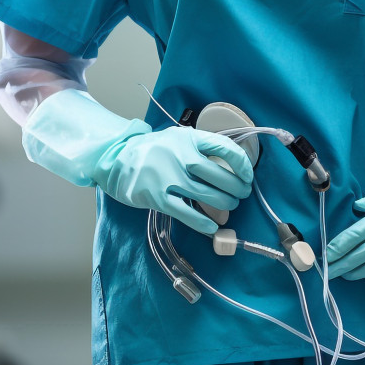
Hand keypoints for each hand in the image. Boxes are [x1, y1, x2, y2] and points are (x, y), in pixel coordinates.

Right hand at [95, 125, 253, 233]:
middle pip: (220, 175)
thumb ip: (199, 148)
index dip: (242, 163)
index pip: (225, 148)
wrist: (116, 157)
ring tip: (230, 207)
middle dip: (237, 188)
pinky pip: (186, 213)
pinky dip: (202, 222)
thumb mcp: (177, 138)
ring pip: (207, 194)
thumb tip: (230, 166)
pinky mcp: (157, 196)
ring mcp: (169, 176)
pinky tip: (211, 226)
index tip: (248, 174)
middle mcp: (181, 155)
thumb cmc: (153, 149)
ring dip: (225, 204)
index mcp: (189, 138)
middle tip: (242, 194)